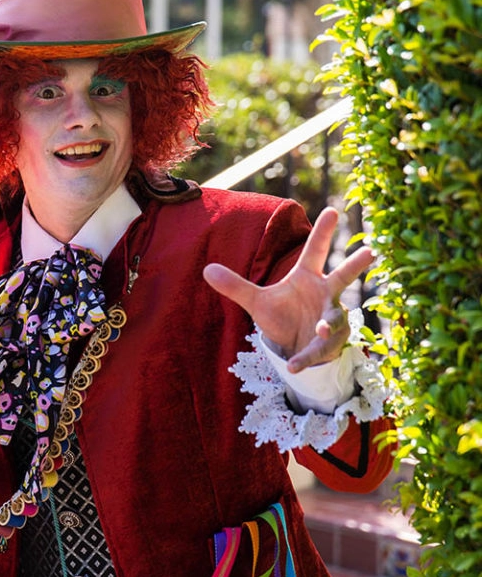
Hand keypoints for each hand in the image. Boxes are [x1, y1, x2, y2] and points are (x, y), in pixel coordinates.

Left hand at [203, 207, 372, 372]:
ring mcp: (330, 319)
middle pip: (343, 277)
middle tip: (370, 251)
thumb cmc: (282, 315)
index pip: (315, 251)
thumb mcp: (257, 301)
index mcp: (308, 278)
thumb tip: (206, 269)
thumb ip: (235, 286)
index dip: (322, 232)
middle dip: (355, 265)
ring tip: (320, 329)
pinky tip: (292, 366)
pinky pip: (317, 350)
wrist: (293, 346)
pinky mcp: (327, 344)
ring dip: (328, 323)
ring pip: (334, 318)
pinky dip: (304, 358)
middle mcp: (325, 294)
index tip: (331, 210)